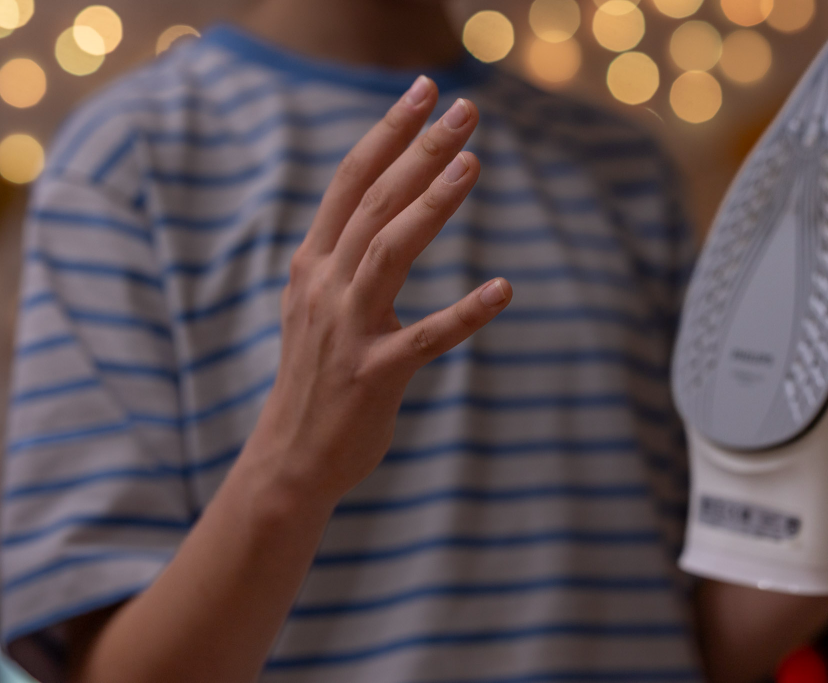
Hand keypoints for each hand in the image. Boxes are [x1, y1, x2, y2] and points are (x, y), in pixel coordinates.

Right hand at [246, 76, 511, 506]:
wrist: (289, 459)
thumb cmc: (315, 377)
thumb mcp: (313, 306)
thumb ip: (339, 258)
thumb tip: (372, 217)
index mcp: (313, 265)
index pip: (350, 182)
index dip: (387, 133)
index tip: (421, 91)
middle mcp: (325, 287)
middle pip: (376, 202)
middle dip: (420, 149)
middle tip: (465, 109)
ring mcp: (347, 330)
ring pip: (390, 251)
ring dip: (431, 205)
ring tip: (471, 164)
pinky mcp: (375, 374)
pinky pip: (426, 338)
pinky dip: (466, 313)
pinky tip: (503, 290)